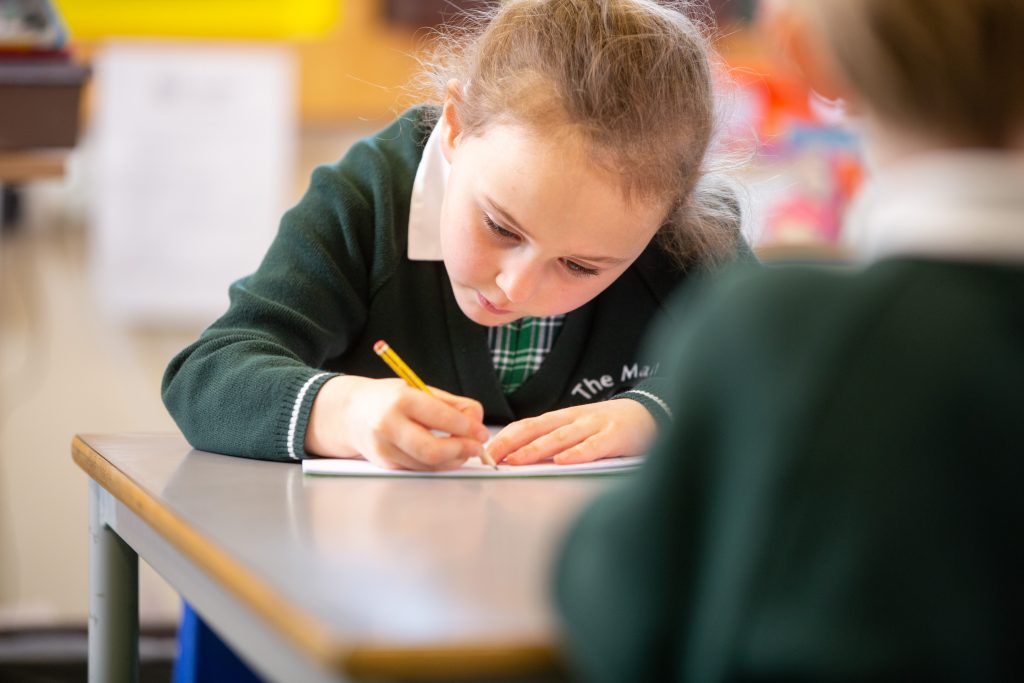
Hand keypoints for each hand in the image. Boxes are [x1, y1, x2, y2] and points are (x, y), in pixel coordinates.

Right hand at [305, 376, 489, 470]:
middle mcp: (388, 425)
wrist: (351, 413)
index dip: (466, 428)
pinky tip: (447, 457)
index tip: (481, 432)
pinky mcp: (385, 464)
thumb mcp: (419, 390)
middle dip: (461, 450)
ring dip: (453, 461)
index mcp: (401, 399)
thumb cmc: (391, 399)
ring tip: (464, 451)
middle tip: (477, 447)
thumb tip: (477, 421)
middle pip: (432, 449)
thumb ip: (452, 404)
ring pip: (427, 464)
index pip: (440, 417)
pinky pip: (419, 469)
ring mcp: (384, 448)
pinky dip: (438, 465)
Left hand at [487, 399, 656, 465]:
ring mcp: (594, 426)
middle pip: (536, 429)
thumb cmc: (608, 427)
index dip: (505, 438)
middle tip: (490, 458)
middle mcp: (573, 419)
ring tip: (516, 460)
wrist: (649, 414)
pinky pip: (593, 446)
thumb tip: (519, 458)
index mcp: (561, 418)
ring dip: (535, 449)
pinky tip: (562, 461)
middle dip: (510, 443)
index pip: (526, 426)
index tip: (485, 452)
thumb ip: (553, 441)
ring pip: (560, 437)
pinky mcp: (614, 437)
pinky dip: (577, 453)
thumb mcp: (577, 429)